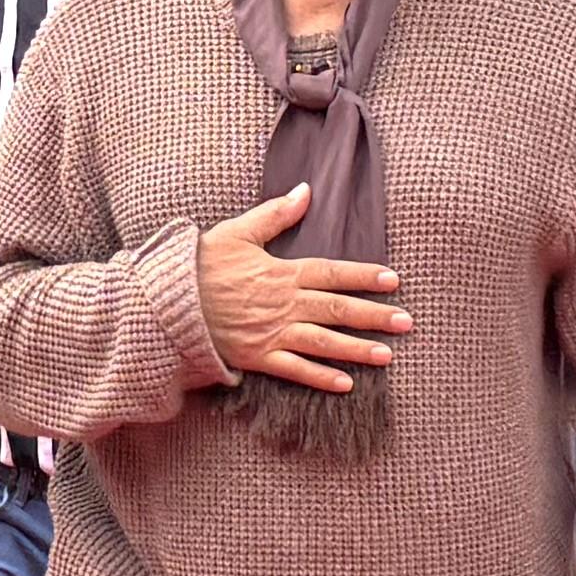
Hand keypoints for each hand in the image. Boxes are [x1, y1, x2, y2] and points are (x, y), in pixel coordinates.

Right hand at [195, 181, 405, 393]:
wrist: (168, 304)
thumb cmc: (201, 265)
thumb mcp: (238, 231)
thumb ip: (275, 214)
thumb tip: (306, 191)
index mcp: (282, 273)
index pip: (332, 273)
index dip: (364, 276)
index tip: (393, 280)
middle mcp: (284, 304)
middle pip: (337, 309)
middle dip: (374, 316)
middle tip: (406, 322)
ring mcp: (272, 333)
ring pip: (324, 342)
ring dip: (357, 349)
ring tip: (387, 356)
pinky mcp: (258, 357)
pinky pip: (295, 371)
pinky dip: (321, 378)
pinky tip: (346, 384)